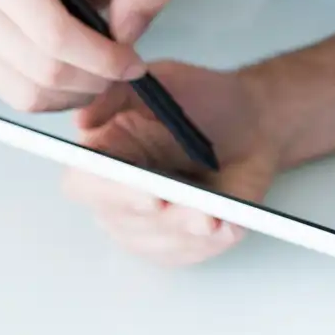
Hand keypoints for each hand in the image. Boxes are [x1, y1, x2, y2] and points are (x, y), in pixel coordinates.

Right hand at [0, 0, 165, 112]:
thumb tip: (130, 34)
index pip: (56, 34)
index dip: (103, 57)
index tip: (134, 64)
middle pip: (46, 70)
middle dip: (95, 79)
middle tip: (121, 74)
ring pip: (32, 95)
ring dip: (78, 95)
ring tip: (99, 76)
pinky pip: (20, 102)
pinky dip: (57, 100)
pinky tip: (72, 79)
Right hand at [63, 60, 281, 266]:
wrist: (252, 122)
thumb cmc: (205, 100)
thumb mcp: (165, 79)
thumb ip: (120, 93)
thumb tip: (83, 120)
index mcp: (106, 153)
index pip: (84, 182)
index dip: (111, 191)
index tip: (148, 194)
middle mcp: (116, 193)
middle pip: (119, 220)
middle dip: (160, 219)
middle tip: (195, 212)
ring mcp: (144, 222)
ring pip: (153, 242)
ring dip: (186, 233)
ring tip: (216, 218)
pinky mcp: (174, 240)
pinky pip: (182, 254)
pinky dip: (206, 245)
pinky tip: (229, 227)